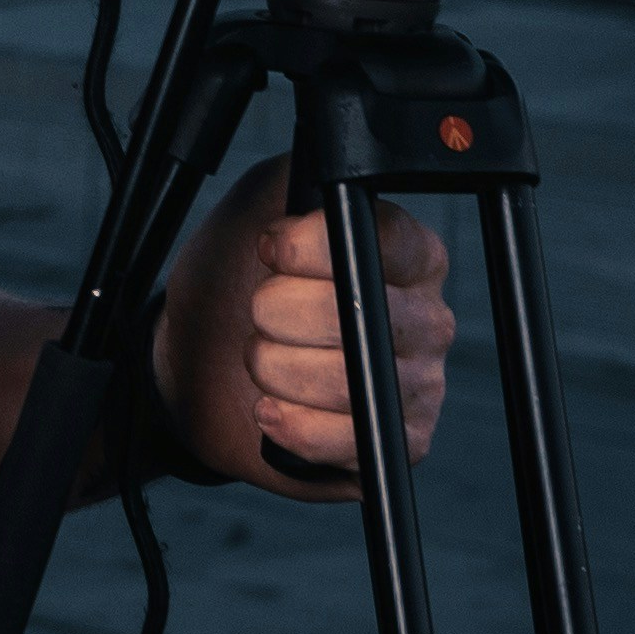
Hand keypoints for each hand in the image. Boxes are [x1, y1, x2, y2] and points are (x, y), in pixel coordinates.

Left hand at [151, 152, 452, 503]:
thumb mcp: (259, 208)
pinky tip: (272, 408)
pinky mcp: (394, 444)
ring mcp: (417, 386)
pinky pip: (345, 442)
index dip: (312, 249)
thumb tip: (319, 191)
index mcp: (409, 255)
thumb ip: (294, 189)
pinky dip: (292, 426)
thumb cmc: (240, 278)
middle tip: (259, 313)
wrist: (208, 359)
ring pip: (344, 382)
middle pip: (353, 313)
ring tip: (262, 361)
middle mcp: (426, 319)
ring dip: (276, 371)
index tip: (269, 250)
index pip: (384, 241)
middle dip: (277, 312)